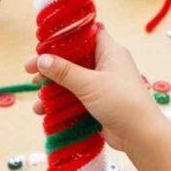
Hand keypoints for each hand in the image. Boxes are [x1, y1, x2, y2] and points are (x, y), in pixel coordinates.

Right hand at [25, 27, 170, 170]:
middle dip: (51, 67)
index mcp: (109, 51)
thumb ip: (64, 71)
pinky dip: (60, 104)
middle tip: (29, 72)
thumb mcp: (89, 84)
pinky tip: (44, 112)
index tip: (42, 45)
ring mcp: (103, 85)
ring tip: (37, 99)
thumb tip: (42, 59)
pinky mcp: (99, 104)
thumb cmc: (120, 102)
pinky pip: (75, 99)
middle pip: (73, 59)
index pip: (85, 35)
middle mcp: (106, 65)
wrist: (141, 136)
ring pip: (71, 81)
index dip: (63, 37)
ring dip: (53, 89)